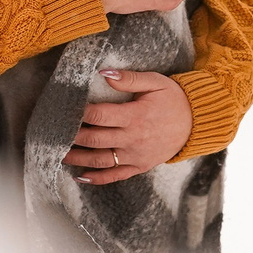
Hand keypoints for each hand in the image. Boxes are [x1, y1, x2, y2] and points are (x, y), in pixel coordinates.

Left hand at [66, 71, 192, 182]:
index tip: (68, 109)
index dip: (81, 113)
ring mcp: (136, 155)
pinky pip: (116, 176)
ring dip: (78, 158)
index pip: (100, 116)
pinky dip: (97, 178)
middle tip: (56, 133)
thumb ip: (128, 79)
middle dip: (73, 136)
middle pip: (95, 139)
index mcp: (135, 116)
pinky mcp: (140, 166)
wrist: (196, 123)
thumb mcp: (155, 82)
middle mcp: (133, 138)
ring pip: (101, 160)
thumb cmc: (174, 99)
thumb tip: (103, 74)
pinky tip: (81, 177)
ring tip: (60, 154)